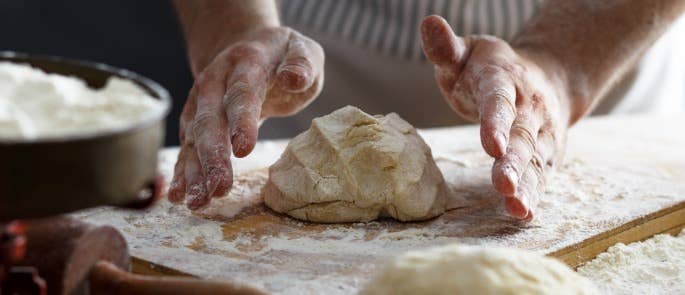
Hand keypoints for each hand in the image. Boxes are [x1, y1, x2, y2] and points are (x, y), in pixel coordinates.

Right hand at [169, 27, 323, 209]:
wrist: (246, 45)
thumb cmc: (282, 55)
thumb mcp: (302, 50)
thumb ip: (301, 64)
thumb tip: (294, 78)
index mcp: (246, 63)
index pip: (242, 93)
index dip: (241, 121)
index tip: (243, 150)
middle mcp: (215, 82)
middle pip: (211, 121)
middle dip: (213, 157)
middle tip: (219, 189)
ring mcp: (201, 102)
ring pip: (194, 138)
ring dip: (194, 171)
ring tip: (197, 201)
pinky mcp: (195, 120)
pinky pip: (187, 147)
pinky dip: (183, 172)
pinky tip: (180, 196)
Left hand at [421, 15, 573, 220]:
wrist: (544, 78)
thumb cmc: (489, 68)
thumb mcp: (467, 52)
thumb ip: (447, 47)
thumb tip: (428, 23)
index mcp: (503, 80)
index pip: (499, 101)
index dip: (496, 122)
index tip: (491, 144)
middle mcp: (527, 109)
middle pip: (521, 137)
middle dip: (513, 162)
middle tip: (504, 184)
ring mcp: (540, 133)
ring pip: (534, 161)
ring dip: (526, 184)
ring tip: (516, 206)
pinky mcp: (544, 154)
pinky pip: (540, 175)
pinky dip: (533, 195)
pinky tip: (523, 214)